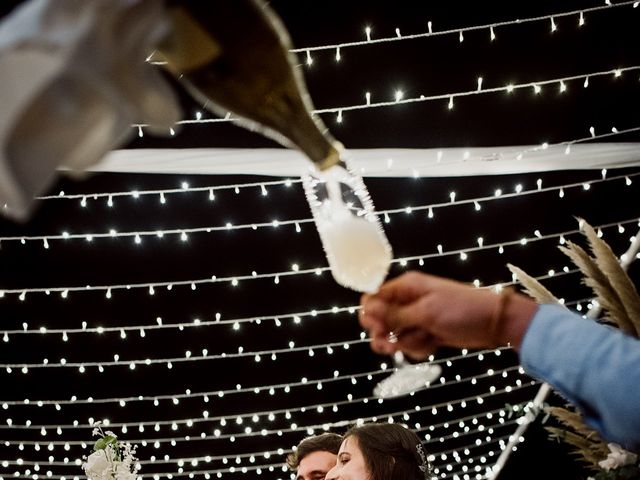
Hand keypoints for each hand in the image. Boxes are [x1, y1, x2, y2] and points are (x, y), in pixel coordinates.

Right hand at [359, 271, 537, 359]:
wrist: (493, 324)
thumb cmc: (461, 310)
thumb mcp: (425, 312)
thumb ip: (394, 313)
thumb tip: (365, 307)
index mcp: (406, 287)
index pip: (374, 298)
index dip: (370, 314)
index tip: (376, 329)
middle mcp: (408, 301)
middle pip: (381, 319)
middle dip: (384, 334)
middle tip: (390, 345)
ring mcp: (418, 318)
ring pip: (396, 335)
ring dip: (405, 343)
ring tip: (422, 342)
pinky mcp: (427, 333)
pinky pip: (411, 344)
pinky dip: (419, 348)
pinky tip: (433, 345)